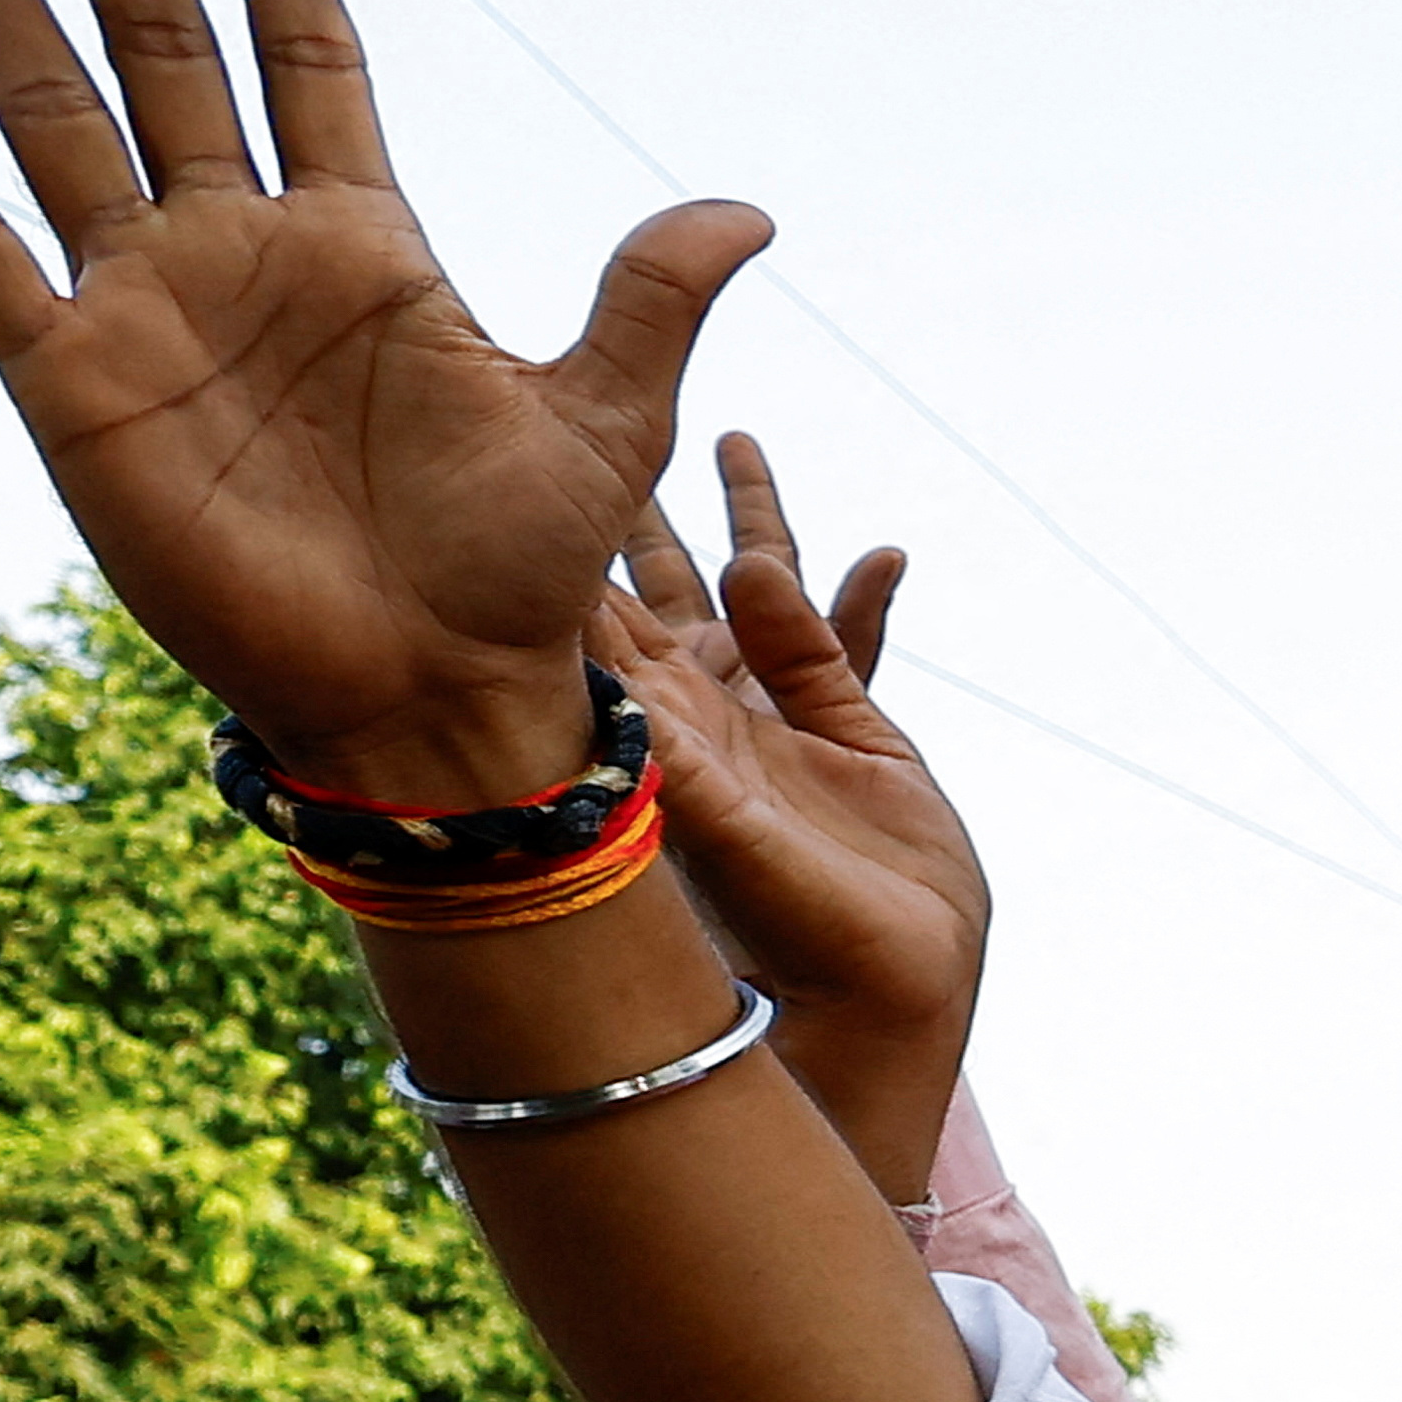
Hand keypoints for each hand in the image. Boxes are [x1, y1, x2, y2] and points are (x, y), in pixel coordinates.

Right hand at [0, 0, 766, 801]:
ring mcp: (149, 309)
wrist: (432, 692)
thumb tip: (752, 209)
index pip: (308, 60)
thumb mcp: (607, 420)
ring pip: (54, 121)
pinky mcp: (71, 382)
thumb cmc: (519, 572)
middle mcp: (244, 254)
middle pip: (163, 55)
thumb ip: (650, 301)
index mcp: (368, 246)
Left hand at [593, 434, 981, 1198]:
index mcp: (657, 730)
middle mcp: (706, 714)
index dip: (562, 548)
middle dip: (634, 505)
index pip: (596, 621)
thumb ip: (685, 754)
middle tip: (592, 408)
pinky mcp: (858, 738)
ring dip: (748, 519)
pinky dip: (864, 595)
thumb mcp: (716, 834)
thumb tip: (630, 683)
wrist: (880, 993)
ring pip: (755, 593)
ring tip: (734, 438)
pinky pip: (847, 643)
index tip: (519, 456)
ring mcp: (779, 723)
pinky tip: (882, 551)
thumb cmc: (784, 932)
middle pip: (661, 584)